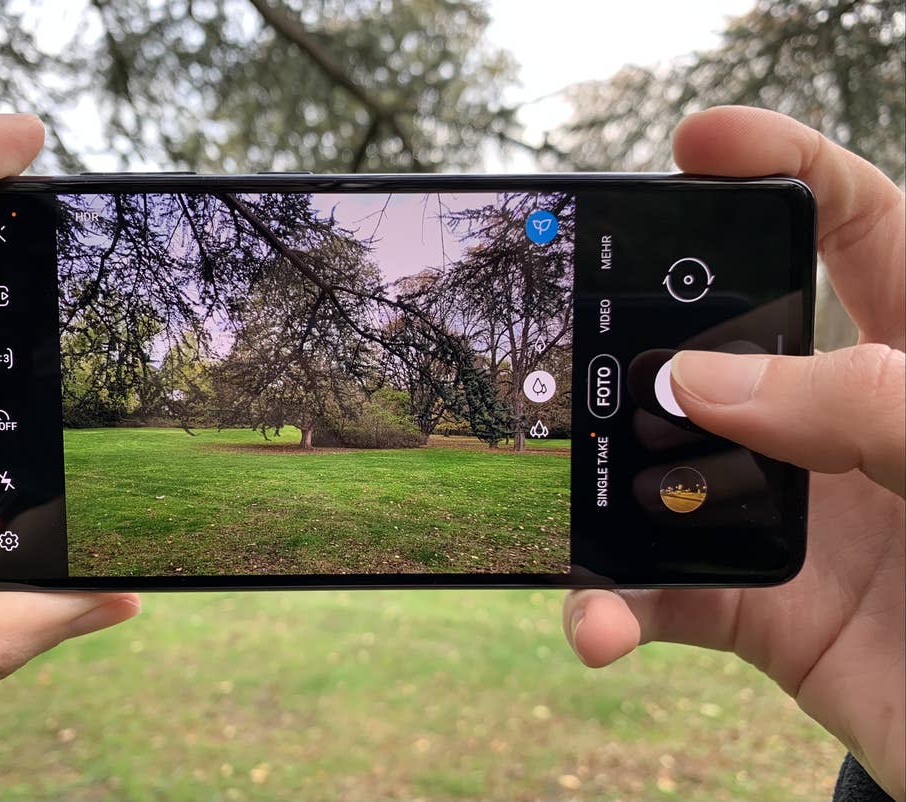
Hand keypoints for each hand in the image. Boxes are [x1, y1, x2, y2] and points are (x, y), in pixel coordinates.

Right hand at [563, 107, 904, 799]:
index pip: (862, 230)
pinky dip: (616, 606)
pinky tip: (599, 620)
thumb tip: (702, 381)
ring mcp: (795, 517)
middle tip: (583, 335)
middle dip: (646, 332)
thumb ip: (867, 407)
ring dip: (605, 494)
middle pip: (725, 346)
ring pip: (670, 477)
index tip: (697, 144)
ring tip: (570, 503)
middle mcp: (845, 428)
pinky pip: (665, 594)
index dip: (784, 168)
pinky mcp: (761, 606)